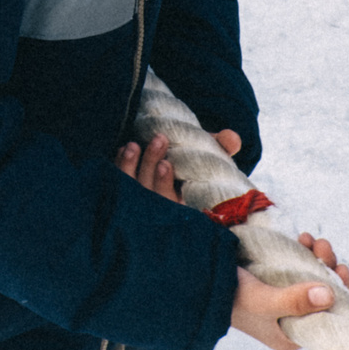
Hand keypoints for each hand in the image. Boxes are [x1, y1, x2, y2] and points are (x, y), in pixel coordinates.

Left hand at [114, 129, 241, 204]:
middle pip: (148, 194)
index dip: (164, 185)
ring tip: (133, 146)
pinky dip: (117, 167)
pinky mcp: (126, 194)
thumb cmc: (199, 165)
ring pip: (129, 191)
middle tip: (159, 140)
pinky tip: (123, 151)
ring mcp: (141, 205)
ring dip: (129, 167)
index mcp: (183, 208)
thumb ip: (223, 147)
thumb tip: (232, 138)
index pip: (170, 205)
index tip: (166, 164)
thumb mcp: (213, 157)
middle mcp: (160, 211)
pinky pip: (116, 185)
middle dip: (150, 166)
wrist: (181, 165)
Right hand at [229, 238, 348, 349]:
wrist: (202, 281)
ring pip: (314, 277)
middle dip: (327, 269)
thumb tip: (330, 295)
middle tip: (323, 247)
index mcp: (290, 335)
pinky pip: (300, 267)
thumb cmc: (232, 299)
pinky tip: (302, 238)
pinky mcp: (277, 280)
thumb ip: (295, 301)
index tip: (339, 271)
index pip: (326, 319)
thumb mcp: (264, 302)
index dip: (339, 295)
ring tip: (312, 240)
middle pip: (323, 295)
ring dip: (318, 256)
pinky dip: (305, 252)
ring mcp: (284, 298)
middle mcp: (291, 319)